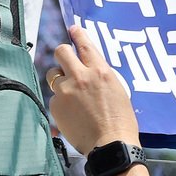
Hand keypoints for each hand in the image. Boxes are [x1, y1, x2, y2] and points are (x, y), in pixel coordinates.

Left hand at [47, 24, 141, 152]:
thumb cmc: (121, 121)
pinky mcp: (56, 105)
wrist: (111, 145)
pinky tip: (72, 112)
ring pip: (53, 74)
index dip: (78, 34)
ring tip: (71, 92)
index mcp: (100, 72)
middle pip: (61, 51)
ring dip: (60, 79)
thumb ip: (100, 76)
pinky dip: (61, 101)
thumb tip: (89, 69)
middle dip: (63, 53)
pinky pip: (55, 97)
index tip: (73, 29)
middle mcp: (80, 77)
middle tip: (66, 60)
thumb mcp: (118, 90)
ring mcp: (65, 91)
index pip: (85, 45)